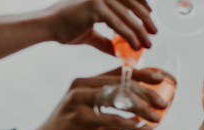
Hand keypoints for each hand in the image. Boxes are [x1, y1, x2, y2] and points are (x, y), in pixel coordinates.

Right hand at [27, 68, 165, 129]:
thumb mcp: (97, 122)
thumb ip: (117, 117)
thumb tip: (140, 118)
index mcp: (87, 82)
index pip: (119, 73)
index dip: (142, 73)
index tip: (162, 78)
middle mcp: (83, 86)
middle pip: (122, 83)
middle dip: (146, 91)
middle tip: (164, 102)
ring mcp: (80, 100)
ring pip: (119, 98)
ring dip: (142, 108)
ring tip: (157, 117)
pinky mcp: (81, 118)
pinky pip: (113, 119)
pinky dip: (132, 125)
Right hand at [42, 0, 156, 54]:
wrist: (48, 26)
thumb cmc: (66, 28)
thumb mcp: (91, 34)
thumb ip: (105, 40)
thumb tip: (116, 51)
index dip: (142, 4)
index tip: (150, 16)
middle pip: (133, 4)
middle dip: (146, 19)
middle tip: (155, 33)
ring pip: (128, 16)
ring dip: (141, 31)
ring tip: (149, 44)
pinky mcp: (96, 8)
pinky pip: (118, 24)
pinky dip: (130, 36)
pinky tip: (136, 46)